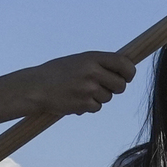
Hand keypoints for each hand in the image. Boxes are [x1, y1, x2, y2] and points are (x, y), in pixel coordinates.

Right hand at [9, 51, 134, 120]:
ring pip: (108, 97)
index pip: (124, 63)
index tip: (128, 76)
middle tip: (103, 86)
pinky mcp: (84, 104)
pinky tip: (76, 99)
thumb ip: (99, 64)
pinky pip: (97, 108)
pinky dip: (89, 106)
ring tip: (81, 91)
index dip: (130, 72)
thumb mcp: (79, 60)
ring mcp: (88, 89)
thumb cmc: (58, 72)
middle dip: (115, 87)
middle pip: (120, 85)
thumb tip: (124, 69)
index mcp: (92, 58)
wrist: (36, 87)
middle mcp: (93, 72)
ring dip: (99, 97)